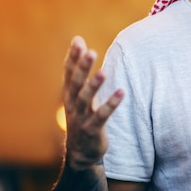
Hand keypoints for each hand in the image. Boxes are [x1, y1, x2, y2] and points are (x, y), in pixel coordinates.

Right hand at [62, 36, 123, 169]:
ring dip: (94, 85)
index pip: (68, 72)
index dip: (72, 57)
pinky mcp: (92, 129)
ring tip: (103, 71)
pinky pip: (102, 116)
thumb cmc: (82, 114)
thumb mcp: (78, 91)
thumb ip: (78, 67)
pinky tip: (121, 92)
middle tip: (91, 52)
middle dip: (82, 68)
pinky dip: (111, 104)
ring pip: (86, 99)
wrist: (81, 151)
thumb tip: (77, 38)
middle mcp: (72, 104)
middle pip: (76, 83)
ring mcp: (81, 117)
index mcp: (69, 93)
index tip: (78, 41)